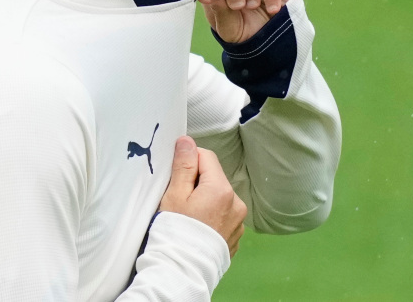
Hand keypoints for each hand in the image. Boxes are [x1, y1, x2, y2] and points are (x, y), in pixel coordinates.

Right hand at [159, 136, 246, 256]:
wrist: (182, 271)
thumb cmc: (176, 234)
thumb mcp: (175, 195)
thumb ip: (183, 165)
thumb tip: (187, 142)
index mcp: (221, 190)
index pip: (206, 157)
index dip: (189, 162)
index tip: (177, 176)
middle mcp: (236, 204)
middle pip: (214, 178)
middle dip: (197, 183)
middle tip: (180, 201)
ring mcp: (238, 222)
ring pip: (219, 197)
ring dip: (205, 200)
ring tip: (188, 218)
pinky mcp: (235, 235)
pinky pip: (223, 216)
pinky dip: (211, 217)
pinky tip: (197, 228)